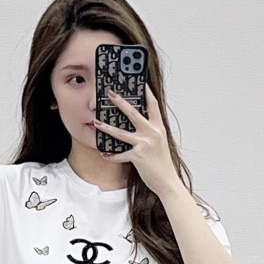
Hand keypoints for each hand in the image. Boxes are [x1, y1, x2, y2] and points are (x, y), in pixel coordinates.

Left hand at [91, 86, 177, 200]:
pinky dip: (111, 155)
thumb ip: (151, 131)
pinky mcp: (137, 156)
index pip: (153, 105)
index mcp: (159, 127)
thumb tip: (138, 123)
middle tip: (110, 94)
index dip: (147, 92)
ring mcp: (144, 144)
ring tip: (96, 122)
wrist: (167, 181)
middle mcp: (152, 133)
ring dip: (107, 127)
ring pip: (121, 133)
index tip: (140, 82)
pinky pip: (120, 154)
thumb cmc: (162, 162)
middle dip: (120, 102)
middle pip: (133, 113)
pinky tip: (104, 154)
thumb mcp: (159, 142)